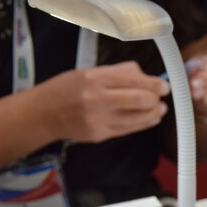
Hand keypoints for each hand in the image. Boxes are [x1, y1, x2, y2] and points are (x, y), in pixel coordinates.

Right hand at [37, 61, 169, 142]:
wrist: (43, 114)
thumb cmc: (66, 89)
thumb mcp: (88, 72)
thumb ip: (117, 72)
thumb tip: (144, 75)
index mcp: (94, 78)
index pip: (134, 80)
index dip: (154, 84)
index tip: (164, 86)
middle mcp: (97, 98)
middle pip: (140, 99)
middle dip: (156, 99)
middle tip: (161, 97)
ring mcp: (99, 119)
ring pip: (138, 117)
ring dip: (154, 113)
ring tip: (159, 109)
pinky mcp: (100, 134)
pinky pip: (129, 129)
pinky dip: (143, 123)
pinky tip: (150, 119)